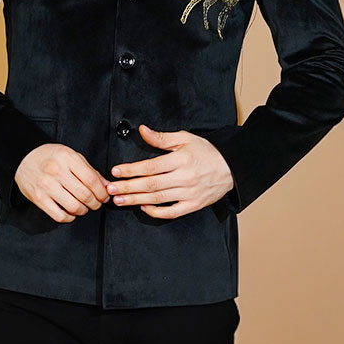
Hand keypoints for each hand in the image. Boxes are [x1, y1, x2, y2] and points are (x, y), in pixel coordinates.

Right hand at [14, 142, 110, 222]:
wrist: (23, 158)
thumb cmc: (49, 157)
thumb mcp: (71, 155)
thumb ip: (90, 170)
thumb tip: (106, 186)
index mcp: (67, 158)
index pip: (92, 180)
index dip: (102, 192)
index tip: (104, 196)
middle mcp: (56, 171)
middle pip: (85, 195)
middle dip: (95, 203)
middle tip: (96, 203)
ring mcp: (46, 186)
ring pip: (74, 207)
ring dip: (83, 211)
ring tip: (84, 207)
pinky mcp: (39, 198)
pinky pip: (59, 216)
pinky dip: (69, 218)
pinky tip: (71, 213)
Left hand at [106, 125, 234, 217]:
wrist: (232, 167)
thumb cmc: (208, 152)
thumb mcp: (185, 138)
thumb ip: (161, 138)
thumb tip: (142, 131)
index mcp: (181, 160)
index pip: (151, 167)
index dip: (131, 170)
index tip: (117, 172)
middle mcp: (185, 178)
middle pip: (150, 185)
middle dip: (128, 188)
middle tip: (111, 189)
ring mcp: (189, 193)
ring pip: (157, 199)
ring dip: (136, 200)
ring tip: (120, 200)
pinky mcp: (193, 205)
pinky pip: (171, 212)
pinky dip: (156, 212)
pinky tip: (143, 208)